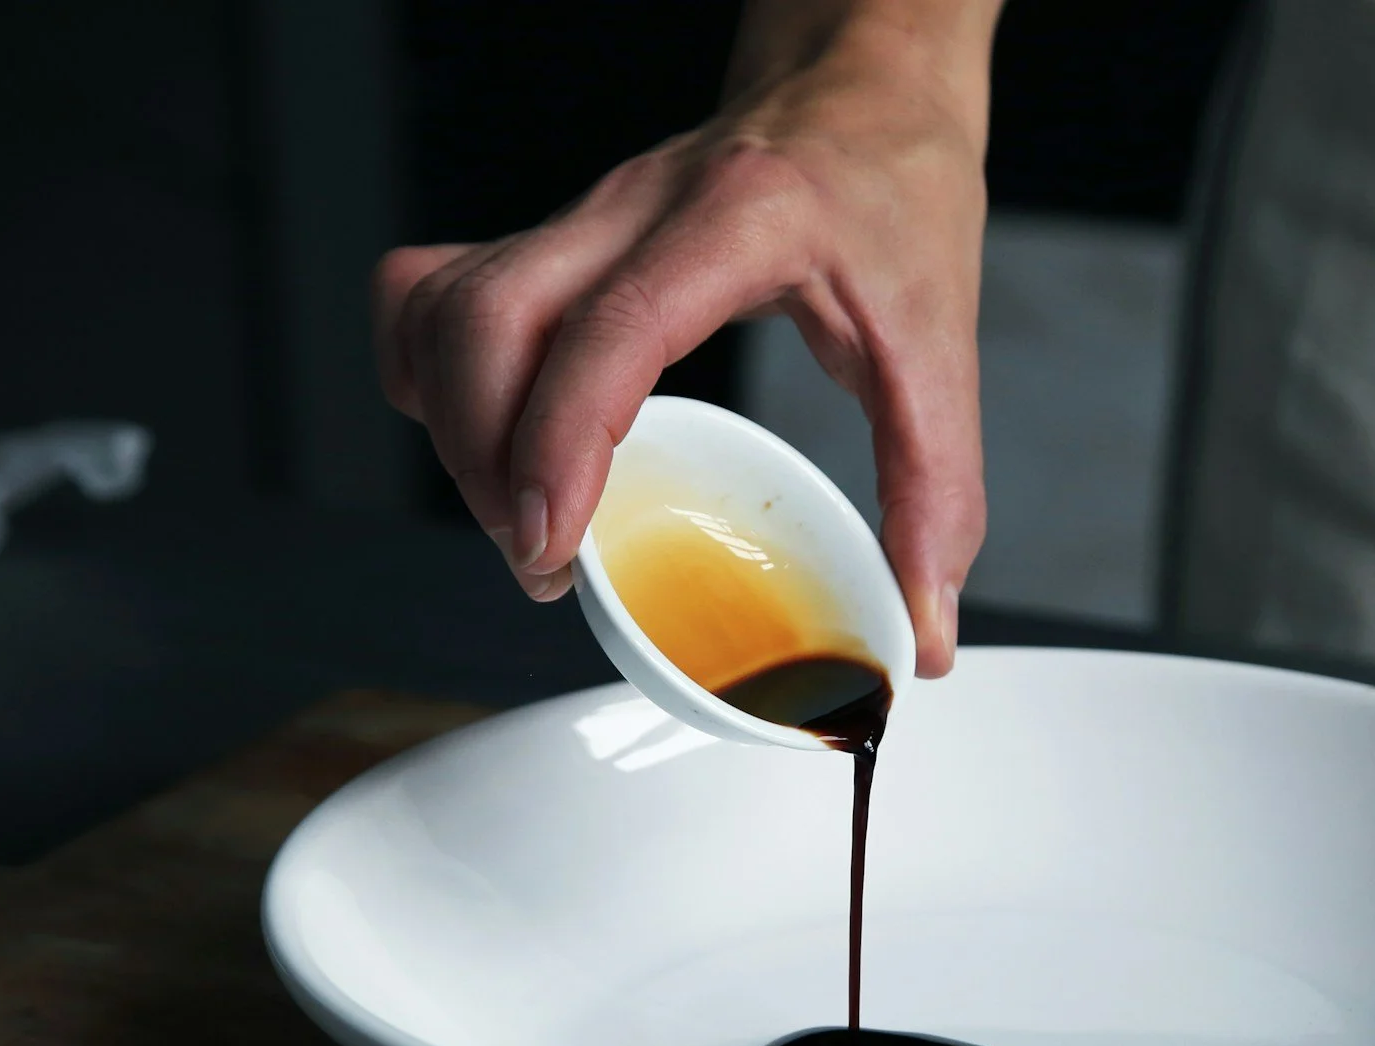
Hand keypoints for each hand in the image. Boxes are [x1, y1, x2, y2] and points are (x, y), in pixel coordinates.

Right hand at [371, 4, 996, 676]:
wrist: (865, 91)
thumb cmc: (894, 194)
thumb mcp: (942, 344)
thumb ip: (938, 493)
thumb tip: (925, 626)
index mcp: (738, 222)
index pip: (611, 327)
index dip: (561, 441)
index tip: (551, 540)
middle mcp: (635, 207)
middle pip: (487, 319)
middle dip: (487, 461)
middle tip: (545, 557)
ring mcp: (581, 219)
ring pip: (444, 308)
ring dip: (455, 429)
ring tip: (520, 515)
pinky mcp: (553, 240)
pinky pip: (433, 294)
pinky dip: (432, 376)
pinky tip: (486, 436)